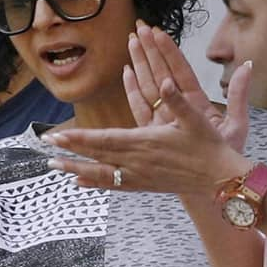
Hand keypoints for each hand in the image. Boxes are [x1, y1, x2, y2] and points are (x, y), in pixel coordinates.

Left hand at [46, 75, 252, 195]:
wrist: (220, 179)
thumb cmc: (209, 146)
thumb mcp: (196, 118)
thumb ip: (177, 100)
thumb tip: (165, 81)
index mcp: (146, 142)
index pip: (105, 140)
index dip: (81, 137)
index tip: (60, 134)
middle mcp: (139, 162)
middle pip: (97, 155)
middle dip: (71, 149)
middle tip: (47, 144)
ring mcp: (140, 176)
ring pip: (101, 173)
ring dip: (76, 167)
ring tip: (54, 165)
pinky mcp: (145, 185)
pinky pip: (114, 185)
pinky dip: (95, 182)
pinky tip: (80, 182)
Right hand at [125, 22, 248, 149]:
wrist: (211, 181)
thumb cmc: (224, 154)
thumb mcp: (237, 124)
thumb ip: (239, 95)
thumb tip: (248, 66)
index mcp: (197, 102)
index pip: (180, 71)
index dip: (170, 51)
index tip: (160, 32)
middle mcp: (179, 106)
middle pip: (161, 72)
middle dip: (150, 49)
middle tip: (139, 27)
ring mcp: (164, 116)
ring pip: (148, 84)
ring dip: (140, 62)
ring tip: (131, 41)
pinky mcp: (153, 129)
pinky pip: (140, 105)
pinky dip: (132, 88)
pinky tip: (127, 72)